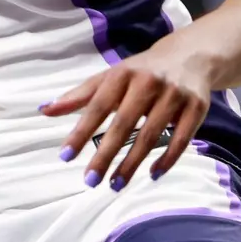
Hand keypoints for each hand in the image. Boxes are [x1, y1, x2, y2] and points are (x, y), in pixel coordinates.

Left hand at [42, 39, 213, 190]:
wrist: (190, 56)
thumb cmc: (140, 72)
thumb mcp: (109, 78)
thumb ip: (79, 96)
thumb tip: (44, 110)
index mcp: (122, 74)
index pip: (97, 106)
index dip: (81, 131)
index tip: (66, 156)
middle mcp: (147, 82)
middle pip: (123, 123)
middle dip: (106, 154)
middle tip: (90, 180)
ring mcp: (174, 95)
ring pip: (151, 135)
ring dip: (132, 163)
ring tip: (115, 184)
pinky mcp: (196, 108)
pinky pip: (181, 139)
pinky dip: (167, 159)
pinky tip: (152, 175)